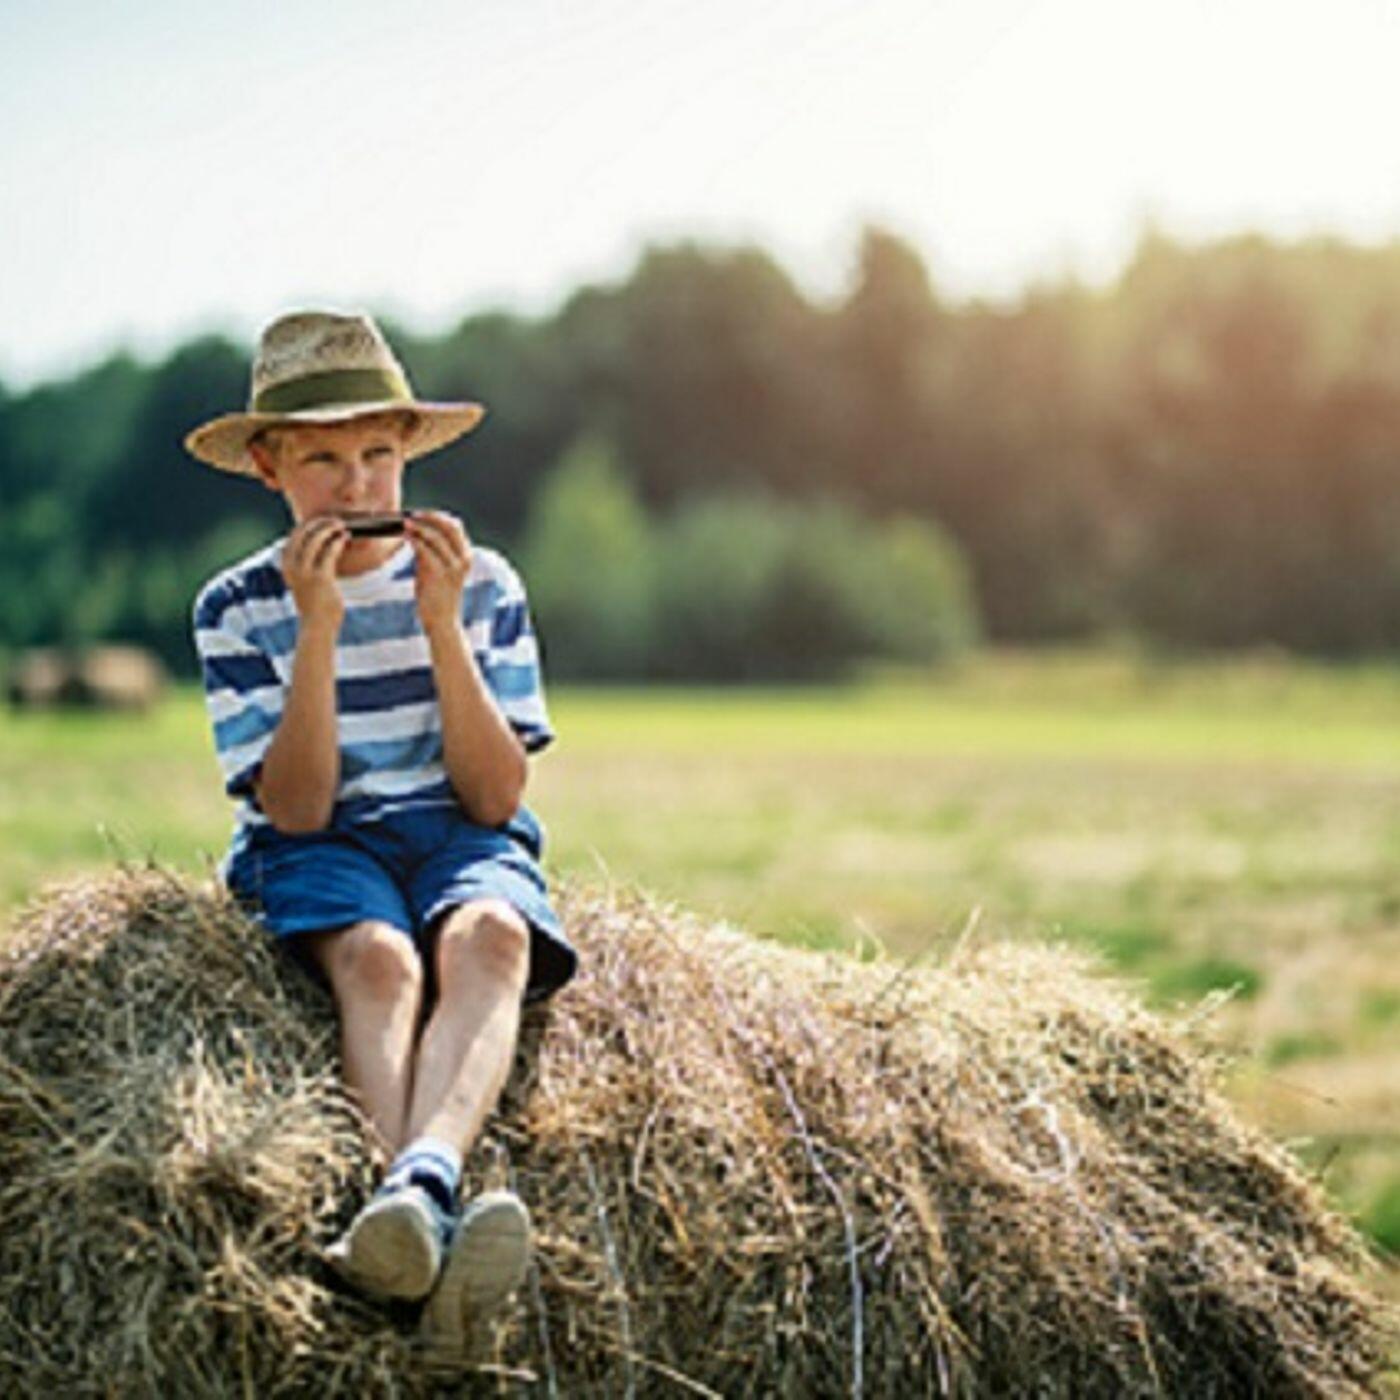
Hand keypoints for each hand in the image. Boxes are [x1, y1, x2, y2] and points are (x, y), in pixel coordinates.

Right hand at [282, 516, 348, 629]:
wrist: (317, 625)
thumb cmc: (316, 604)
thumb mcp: (305, 582)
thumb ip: (307, 565)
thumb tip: (322, 546)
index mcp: (287, 566)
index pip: (293, 536)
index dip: (308, 524)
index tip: (321, 520)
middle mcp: (292, 567)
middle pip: (303, 533)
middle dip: (319, 522)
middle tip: (334, 520)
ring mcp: (305, 572)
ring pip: (316, 539)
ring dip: (330, 528)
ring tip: (341, 525)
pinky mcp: (321, 578)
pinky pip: (329, 552)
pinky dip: (338, 541)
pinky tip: (345, 538)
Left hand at [407, 509, 472, 630]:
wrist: (442, 622)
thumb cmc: (438, 597)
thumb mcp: (438, 570)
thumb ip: (432, 552)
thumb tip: (417, 533)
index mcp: (466, 556)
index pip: (455, 526)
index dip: (437, 516)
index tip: (421, 513)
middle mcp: (463, 559)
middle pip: (449, 526)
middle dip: (429, 517)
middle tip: (412, 515)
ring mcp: (452, 567)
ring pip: (435, 536)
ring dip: (417, 527)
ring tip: (404, 524)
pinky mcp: (439, 574)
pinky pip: (425, 549)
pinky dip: (414, 540)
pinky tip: (406, 537)